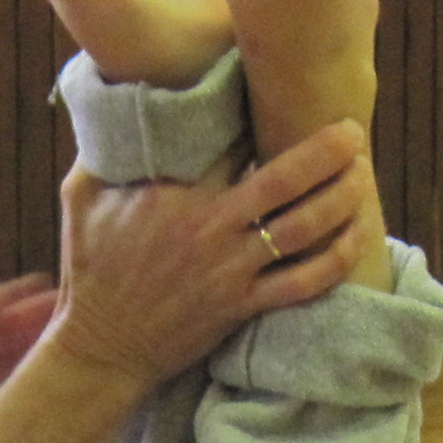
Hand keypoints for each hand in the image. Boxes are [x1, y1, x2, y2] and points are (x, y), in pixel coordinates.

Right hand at [47, 122, 376, 394]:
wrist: (101, 349)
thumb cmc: (89, 271)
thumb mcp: (80, 198)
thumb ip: (99, 150)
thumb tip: (112, 103)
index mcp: (173, 194)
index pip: (232, 140)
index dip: (263, 114)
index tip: (283, 94)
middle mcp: (209, 229)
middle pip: (285, 179)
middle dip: (326, 151)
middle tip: (352, 131)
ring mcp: (230, 271)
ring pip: (304, 228)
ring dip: (342, 199)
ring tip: (363, 175)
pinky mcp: (242, 307)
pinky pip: (303, 283)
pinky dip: (336, 259)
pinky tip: (355, 237)